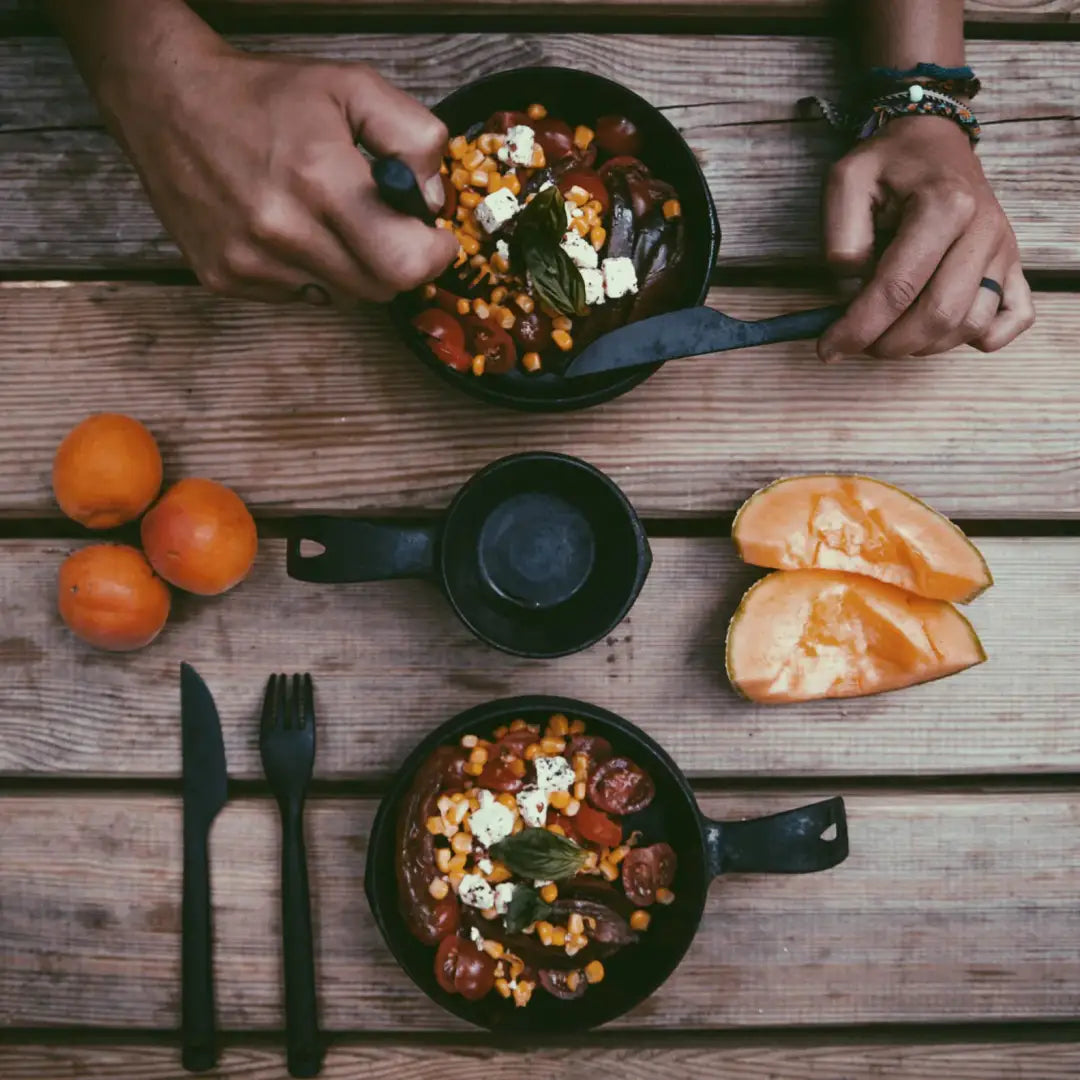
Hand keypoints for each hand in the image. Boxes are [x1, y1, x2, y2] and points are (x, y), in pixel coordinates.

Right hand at [102, 44, 457, 303]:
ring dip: (350, 267)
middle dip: (395, 259)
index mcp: (321, 182)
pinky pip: (298, 296)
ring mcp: (250, 263)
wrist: (166, 99)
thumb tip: (432, 199)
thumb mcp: (354, 87)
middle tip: (383, 223)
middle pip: (380, 289)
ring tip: (326, 217)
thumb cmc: (265, 95)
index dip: (432, 256)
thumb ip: (414, 138)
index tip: (433, 237)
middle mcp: (283, 231)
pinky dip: (308, 272)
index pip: (405, 265)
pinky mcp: (225, 279)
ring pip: (342, 297)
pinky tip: (288, 229)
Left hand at [818, 115, 1034, 360]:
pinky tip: (944, 333)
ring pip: (971, 325)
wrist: (933, 141)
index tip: (827, 348)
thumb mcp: (845, 182)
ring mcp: (1004, 250)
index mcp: (944, 205)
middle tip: (859, 342)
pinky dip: (984, 338)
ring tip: (891, 332)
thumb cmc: (887, 163)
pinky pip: (1016, 318)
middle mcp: (983, 230)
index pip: (898, 289)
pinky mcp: (1015, 263)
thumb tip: (853, 285)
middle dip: (889, 344)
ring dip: (925, 345)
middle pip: (939, 316)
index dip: (858, 329)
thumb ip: (840, 237)